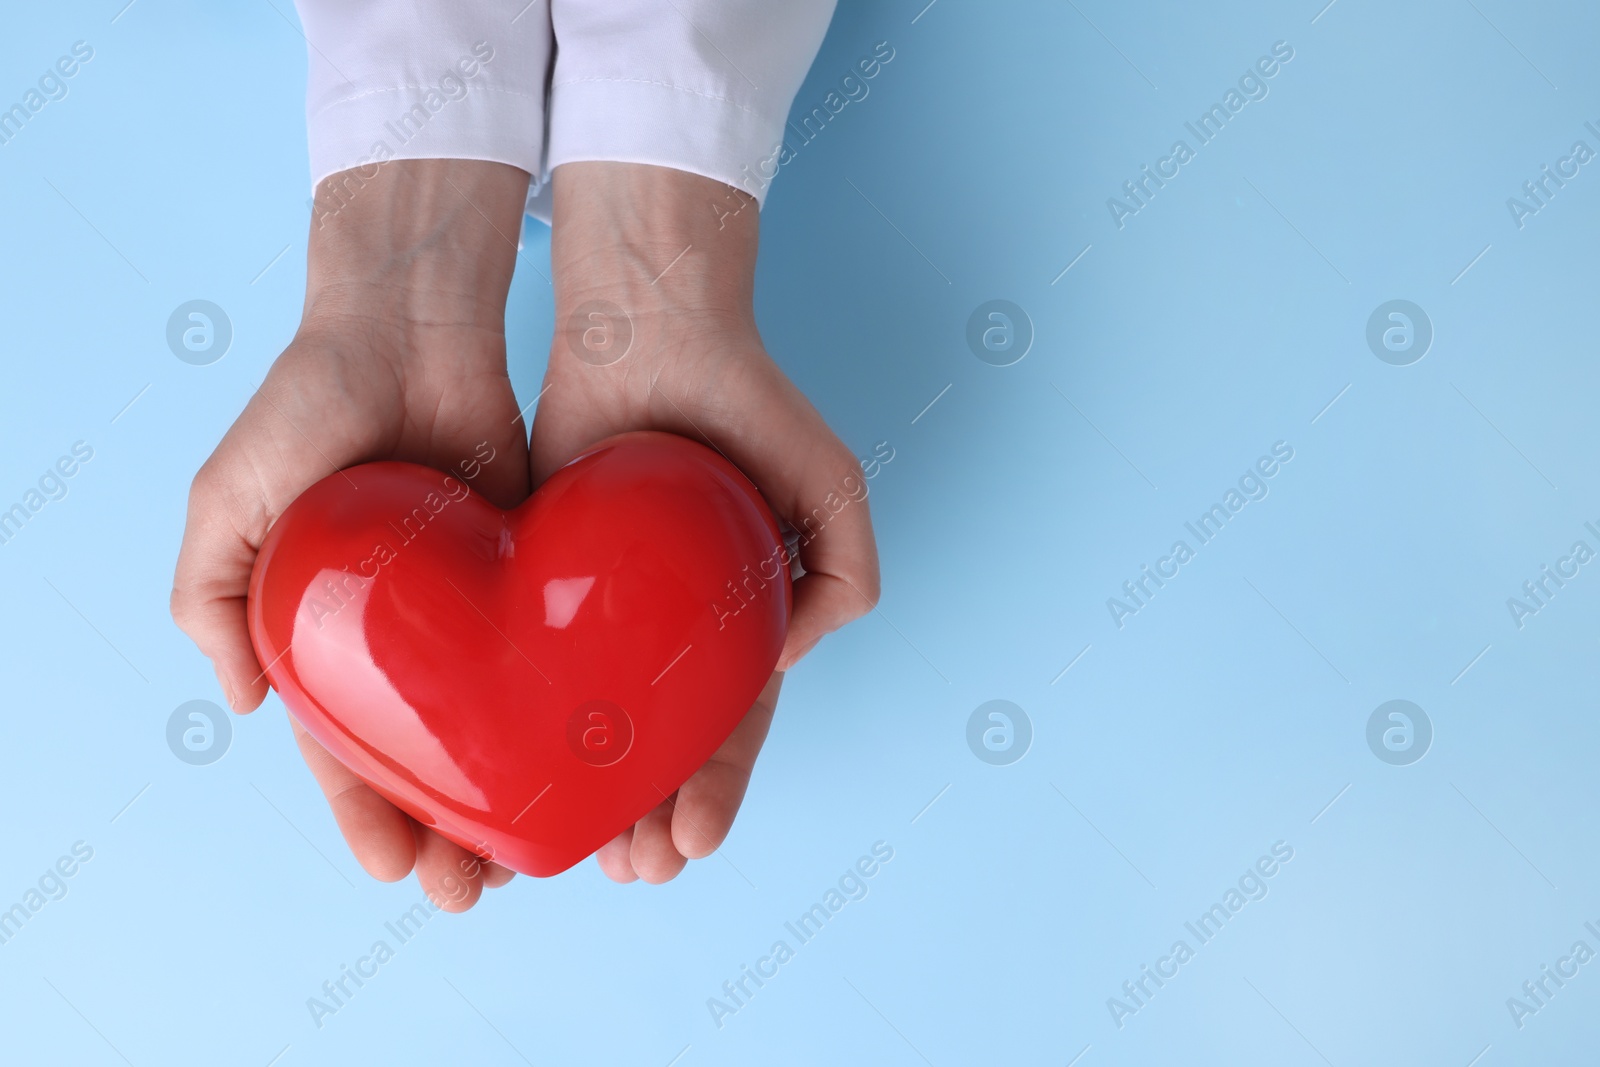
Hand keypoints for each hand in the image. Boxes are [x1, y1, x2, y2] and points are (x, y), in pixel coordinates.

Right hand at [170, 159, 533, 909]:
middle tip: (478, 890)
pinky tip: (593, 760)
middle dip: (447, 824)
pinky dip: (565, 711)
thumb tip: (244, 704)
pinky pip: (553, 654)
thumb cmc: (310, 399)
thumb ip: (211, 597)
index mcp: (326, 628)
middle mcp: (404, 628)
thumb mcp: (229, 498)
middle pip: (430, 750)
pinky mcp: (533, 568)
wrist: (413, 316)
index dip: (365, 812)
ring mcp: (472, 603)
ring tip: (542, 851)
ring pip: (498, 719)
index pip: (346, 744)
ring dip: (513, 787)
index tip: (396, 870)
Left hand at [533, 162, 880, 883]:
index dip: (714, 790)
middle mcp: (669, 628)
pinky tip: (511, 776)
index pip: (727, 727)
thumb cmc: (745, 398)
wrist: (644, 322)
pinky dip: (523, 729)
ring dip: (588, 794)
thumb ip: (848, 576)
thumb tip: (782, 664)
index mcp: (738, 621)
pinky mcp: (538, 583)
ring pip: (588, 724)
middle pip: (655, 745)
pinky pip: (525, 668)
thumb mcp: (832, 484)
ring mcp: (603, 610)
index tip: (688, 843)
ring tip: (571, 854)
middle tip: (630, 872)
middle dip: (648, 815)